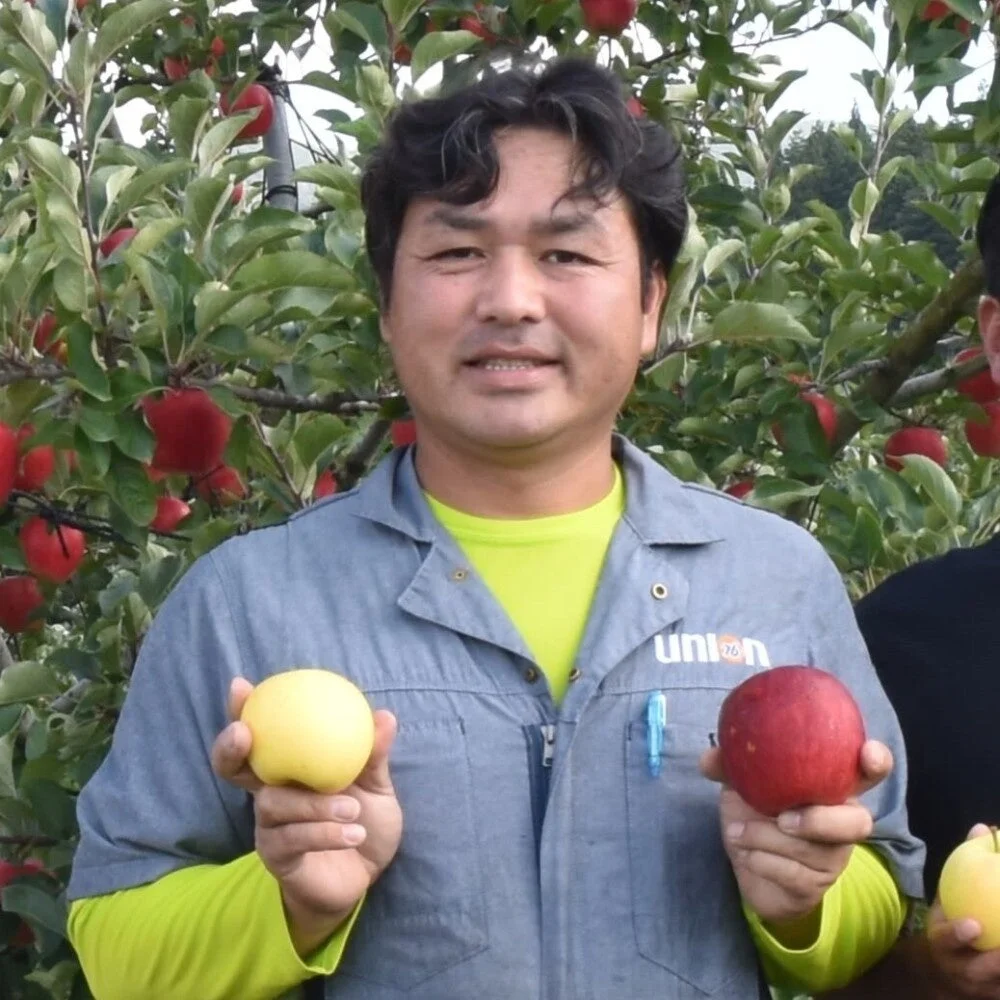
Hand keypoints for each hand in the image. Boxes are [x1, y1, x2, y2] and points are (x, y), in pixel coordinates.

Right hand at [211, 677, 402, 951]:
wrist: (365, 877)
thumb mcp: (374, 787)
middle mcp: (271, 794)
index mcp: (290, 769)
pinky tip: (352, 833)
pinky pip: (292, 839)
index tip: (240, 687)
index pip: (261, 736)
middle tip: (246, 735)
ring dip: (314, 804)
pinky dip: (325, 832)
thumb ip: (374, 756)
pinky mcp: (278, 858)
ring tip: (352, 808)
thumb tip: (384, 716)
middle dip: (229, 748)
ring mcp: (270, 827)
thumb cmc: (363, 822)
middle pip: (232, 768)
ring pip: (273, 804)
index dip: (242, 711)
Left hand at [699, 739, 891, 927]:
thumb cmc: (754, 813)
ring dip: (767, 839)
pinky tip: (745, 853)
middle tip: (782, 818)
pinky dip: (762, 861)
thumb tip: (709, 757)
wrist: (748, 866)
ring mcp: (832, 857)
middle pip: (858, 822)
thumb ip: (731, 766)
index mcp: (830, 787)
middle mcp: (841, 821)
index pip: (870, 773)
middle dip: (820, 820)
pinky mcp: (814, 886)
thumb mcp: (742, 785)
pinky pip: (794, 875)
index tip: (868, 753)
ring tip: (737, 833)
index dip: (877, 762)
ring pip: (813, 851)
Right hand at [925, 824, 999, 998]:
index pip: (945, 939)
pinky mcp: (994, 995)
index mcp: (940, 943)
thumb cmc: (949, 925)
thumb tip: (983, 828)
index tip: (975, 924)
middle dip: (996, 960)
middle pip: (979, 970)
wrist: (946, 973)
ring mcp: (979, 988)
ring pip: (996, 983)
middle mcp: (959, 970)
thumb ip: (964, 867)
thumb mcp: (947, 897)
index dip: (958, 934)